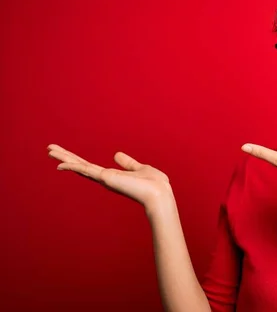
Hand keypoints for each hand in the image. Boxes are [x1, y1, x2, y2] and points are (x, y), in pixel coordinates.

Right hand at [47, 144, 172, 211]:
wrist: (159, 195)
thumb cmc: (154, 185)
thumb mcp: (140, 168)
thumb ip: (127, 163)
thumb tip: (116, 154)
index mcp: (112, 176)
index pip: (90, 167)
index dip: (77, 161)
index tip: (65, 155)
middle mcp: (105, 179)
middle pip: (81, 166)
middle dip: (66, 157)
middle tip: (49, 148)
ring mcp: (104, 179)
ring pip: (80, 166)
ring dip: (65, 158)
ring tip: (49, 150)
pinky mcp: (106, 179)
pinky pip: (86, 170)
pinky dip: (73, 166)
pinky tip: (61, 163)